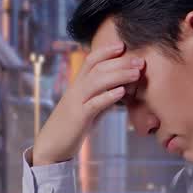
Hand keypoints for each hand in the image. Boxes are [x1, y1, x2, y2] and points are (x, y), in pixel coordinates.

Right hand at [31, 42, 142, 165]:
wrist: (52, 146)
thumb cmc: (72, 127)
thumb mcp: (88, 108)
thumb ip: (102, 98)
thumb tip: (120, 90)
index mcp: (77, 85)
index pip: (91, 60)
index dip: (106, 50)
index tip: (123, 45)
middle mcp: (76, 89)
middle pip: (98, 68)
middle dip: (120, 62)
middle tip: (140, 61)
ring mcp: (76, 102)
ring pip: (97, 82)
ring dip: (119, 75)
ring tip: (137, 73)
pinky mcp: (79, 117)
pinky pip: (94, 104)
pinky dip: (108, 96)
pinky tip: (122, 92)